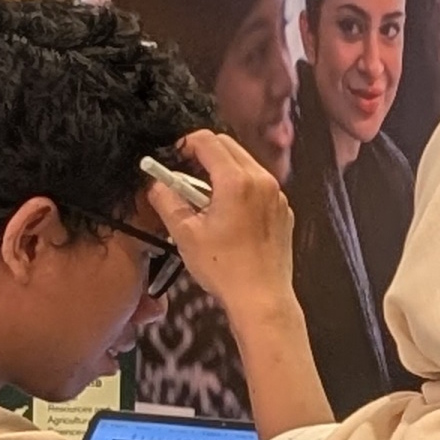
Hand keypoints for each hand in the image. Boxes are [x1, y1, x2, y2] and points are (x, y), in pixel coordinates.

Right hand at [152, 130, 329, 437]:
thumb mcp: (184, 233)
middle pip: (229, 147)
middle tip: (183, 178)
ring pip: (246, 165)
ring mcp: (277, 196)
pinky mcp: (283, 211)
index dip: (184, 144)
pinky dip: (240, 189)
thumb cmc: (225, 269)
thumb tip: (156, 184)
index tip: (172, 158)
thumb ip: (166, 200)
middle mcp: (262, 181)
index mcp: (237, 181)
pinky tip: (226, 215)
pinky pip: (259, 187)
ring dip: (221, 172)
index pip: (208, 141)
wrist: (261, 297)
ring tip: (202, 201)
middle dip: (203, 155)